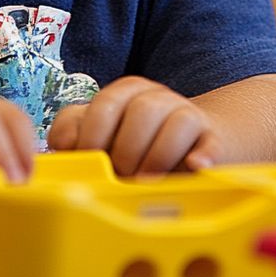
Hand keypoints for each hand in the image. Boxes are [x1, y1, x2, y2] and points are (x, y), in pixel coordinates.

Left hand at [46, 76, 220, 174]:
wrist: (193, 144)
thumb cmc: (137, 145)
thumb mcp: (103, 134)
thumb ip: (75, 132)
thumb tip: (62, 146)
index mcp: (125, 93)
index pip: (106, 104)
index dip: (92, 135)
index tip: (87, 162)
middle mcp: (156, 97)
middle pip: (141, 110)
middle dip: (126, 148)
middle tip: (119, 176)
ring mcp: (186, 115)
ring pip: (175, 120)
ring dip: (156, 156)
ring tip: (144, 183)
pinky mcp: (213, 139)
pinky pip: (210, 142)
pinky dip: (203, 155)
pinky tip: (195, 167)